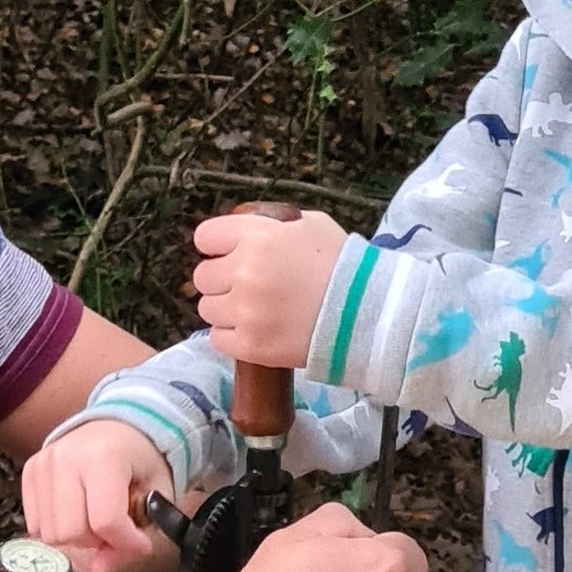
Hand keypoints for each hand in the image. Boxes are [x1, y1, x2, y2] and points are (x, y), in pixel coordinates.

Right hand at [22, 419, 173, 571]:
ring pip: (49, 533)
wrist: (120, 424)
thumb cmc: (143, 459)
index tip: (140, 543)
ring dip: (75, 536)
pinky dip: (56, 528)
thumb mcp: (156, 492)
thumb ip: (134, 532)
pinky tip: (75, 511)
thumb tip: (100, 570)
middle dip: (97, 540)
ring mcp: (44, 462)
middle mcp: (67, 456)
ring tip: (94, 516)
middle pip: (71, 531)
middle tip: (114, 527)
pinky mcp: (31, 469)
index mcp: (106, 456)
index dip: (125, 542)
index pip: (106, 521)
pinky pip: (34, 524)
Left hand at [192, 209, 346, 367]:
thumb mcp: (312, 226)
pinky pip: (217, 338)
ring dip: (225, 309)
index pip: (205, 237)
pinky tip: (255, 330)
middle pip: (202, 276)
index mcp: (258, 237)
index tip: (227, 255)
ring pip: (207, 308)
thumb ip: (274, 226)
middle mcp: (244, 272)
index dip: (216, 246)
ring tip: (253, 311)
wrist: (369, 314)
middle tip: (246, 287)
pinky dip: (232, 336)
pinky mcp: (250, 345)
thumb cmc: (344, 266)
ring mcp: (245, 311)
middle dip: (221, 280)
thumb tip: (251, 231)